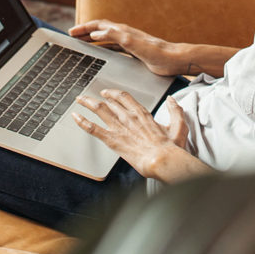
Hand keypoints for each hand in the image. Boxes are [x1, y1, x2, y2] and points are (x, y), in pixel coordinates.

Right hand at [69, 20, 180, 75]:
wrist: (174, 59)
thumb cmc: (157, 52)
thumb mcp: (133, 44)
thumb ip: (115, 37)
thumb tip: (96, 34)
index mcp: (123, 31)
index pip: (99, 25)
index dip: (84, 28)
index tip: (71, 32)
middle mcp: (125, 34)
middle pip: (100, 30)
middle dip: (85, 31)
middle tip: (72, 35)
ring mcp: (129, 42)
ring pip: (106, 38)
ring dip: (92, 39)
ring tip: (81, 43)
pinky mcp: (133, 51)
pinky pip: (113, 47)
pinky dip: (102, 47)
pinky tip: (100, 53)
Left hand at [73, 90, 206, 182]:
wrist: (162, 160)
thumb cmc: (170, 147)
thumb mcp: (179, 126)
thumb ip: (175, 110)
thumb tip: (172, 100)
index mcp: (142, 113)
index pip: (124, 97)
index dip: (113, 93)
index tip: (107, 93)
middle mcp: (128, 117)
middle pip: (109, 101)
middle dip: (97, 97)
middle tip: (88, 97)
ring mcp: (120, 127)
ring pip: (99, 110)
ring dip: (87, 103)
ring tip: (79, 100)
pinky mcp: (113, 140)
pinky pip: (94, 128)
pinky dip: (83, 122)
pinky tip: (75, 117)